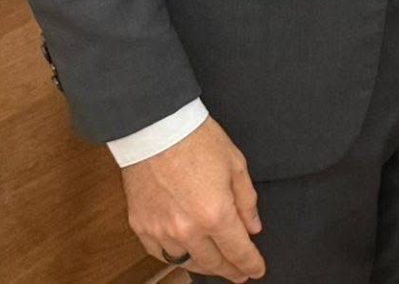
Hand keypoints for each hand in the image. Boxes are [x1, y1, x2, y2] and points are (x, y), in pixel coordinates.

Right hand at [122, 117, 264, 279]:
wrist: (157, 129)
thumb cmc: (198, 141)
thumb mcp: (236, 166)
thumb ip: (246, 201)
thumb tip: (252, 227)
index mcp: (215, 214)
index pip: (238, 250)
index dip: (250, 263)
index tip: (257, 270)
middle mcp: (187, 230)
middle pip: (213, 263)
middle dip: (230, 270)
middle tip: (240, 274)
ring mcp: (161, 231)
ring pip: (186, 262)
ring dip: (204, 266)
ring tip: (216, 265)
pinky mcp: (141, 227)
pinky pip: (160, 253)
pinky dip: (175, 256)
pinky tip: (185, 254)